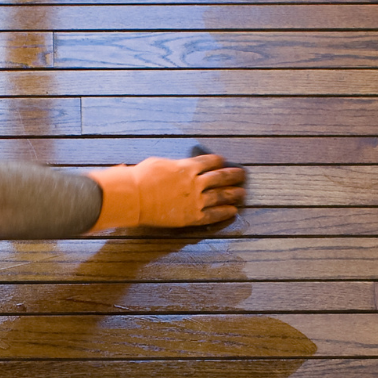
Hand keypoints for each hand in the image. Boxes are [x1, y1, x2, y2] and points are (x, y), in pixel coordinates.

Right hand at [86, 153, 245, 231]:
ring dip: (234, 193)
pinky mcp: (192, 216)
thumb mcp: (156, 163)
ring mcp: (195, 200)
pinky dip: (225, 212)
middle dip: (233, 175)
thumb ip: (169, 165)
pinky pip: (213, 214)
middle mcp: (195, 182)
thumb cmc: (140, 178)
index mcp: (186, 166)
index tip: (224, 161)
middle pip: (220, 177)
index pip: (208, 162)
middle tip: (242, 174)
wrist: (134, 197)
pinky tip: (233, 211)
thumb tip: (168, 166)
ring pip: (221, 195)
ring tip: (243, 193)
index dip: (218, 161)